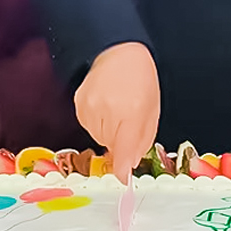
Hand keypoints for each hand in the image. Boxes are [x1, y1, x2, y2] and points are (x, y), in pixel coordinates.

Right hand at [76, 42, 158, 183]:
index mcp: (131, 111)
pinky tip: (105, 105)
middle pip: (110, 144)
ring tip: (117, 108)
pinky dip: (98, 121)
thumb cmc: (139, 78)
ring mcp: (90, 106)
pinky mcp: (79, 104)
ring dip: (108, 130)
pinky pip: (88, 125)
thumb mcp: (152, 108)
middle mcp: (108, 110)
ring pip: (98, 136)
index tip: (122, 178)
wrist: (118, 51)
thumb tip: (130, 164)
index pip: (123, 148)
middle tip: (128, 119)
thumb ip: (142, 139)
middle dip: (120, 139)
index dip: (121, 167)